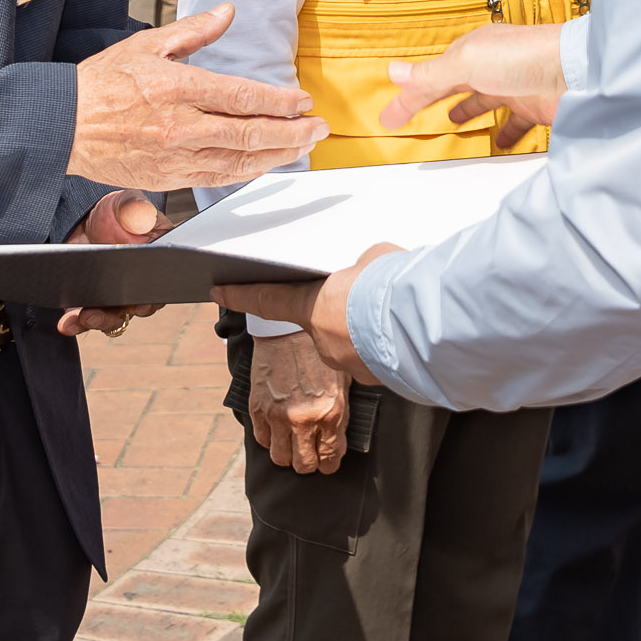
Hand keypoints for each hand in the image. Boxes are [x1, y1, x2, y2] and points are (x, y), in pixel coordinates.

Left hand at [59, 188, 169, 336]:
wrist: (85, 217)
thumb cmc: (115, 211)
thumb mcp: (126, 203)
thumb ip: (134, 208)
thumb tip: (141, 214)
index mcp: (156, 261)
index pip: (159, 287)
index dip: (151, 299)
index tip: (140, 305)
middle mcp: (138, 284)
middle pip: (133, 308)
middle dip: (115, 315)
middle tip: (97, 314)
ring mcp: (114, 295)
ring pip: (110, 318)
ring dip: (95, 322)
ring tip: (81, 318)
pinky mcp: (91, 301)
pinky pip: (86, 318)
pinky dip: (76, 322)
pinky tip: (66, 322)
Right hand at [72, 3, 324, 187]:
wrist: (62, 125)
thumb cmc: (101, 83)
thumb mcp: (147, 45)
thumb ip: (194, 31)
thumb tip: (228, 12)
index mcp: (177, 87)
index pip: (241, 96)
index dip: (279, 100)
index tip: (302, 100)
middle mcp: (180, 125)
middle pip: (249, 132)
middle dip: (291, 132)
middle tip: (318, 128)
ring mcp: (174, 156)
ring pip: (238, 161)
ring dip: (276, 155)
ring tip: (302, 147)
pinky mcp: (166, 178)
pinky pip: (216, 178)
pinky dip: (246, 172)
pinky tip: (264, 164)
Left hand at [216, 241, 400, 382]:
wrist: (420, 327)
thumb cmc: (389, 287)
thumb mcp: (371, 260)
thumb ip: (359, 267)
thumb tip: (365, 271)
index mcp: (312, 307)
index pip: (268, 299)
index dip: (242, 295)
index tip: (220, 292)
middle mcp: (323, 342)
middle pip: (327, 324)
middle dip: (345, 313)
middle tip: (371, 296)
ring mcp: (348, 365)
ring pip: (354, 345)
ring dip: (370, 332)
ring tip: (396, 314)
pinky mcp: (375, 379)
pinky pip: (377, 359)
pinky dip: (389, 347)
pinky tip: (407, 334)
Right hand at [247, 331, 351, 472]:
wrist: (288, 329)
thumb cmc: (319, 353)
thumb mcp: (342, 382)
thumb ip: (339, 415)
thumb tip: (337, 442)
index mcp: (330, 413)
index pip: (330, 458)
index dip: (329, 464)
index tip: (327, 462)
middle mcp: (304, 419)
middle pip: (304, 465)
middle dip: (309, 463)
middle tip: (310, 454)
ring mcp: (278, 415)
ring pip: (280, 459)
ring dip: (287, 454)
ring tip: (292, 444)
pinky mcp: (259, 408)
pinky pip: (262, 440)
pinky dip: (270, 439)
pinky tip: (277, 429)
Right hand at [379, 23, 567, 145]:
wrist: (575, 73)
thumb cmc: (525, 57)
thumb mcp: (467, 63)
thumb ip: (431, 73)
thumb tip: (394, 72)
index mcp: (471, 53)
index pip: (430, 77)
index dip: (408, 97)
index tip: (389, 118)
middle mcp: (491, 67)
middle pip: (453, 87)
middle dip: (432, 99)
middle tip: (412, 114)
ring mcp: (513, 86)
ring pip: (483, 100)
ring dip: (467, 109)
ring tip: (454, 122)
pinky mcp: (533, 106)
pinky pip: (514, 122)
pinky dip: (505, 132)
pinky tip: (500, 142)